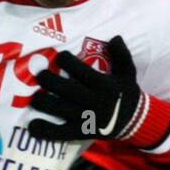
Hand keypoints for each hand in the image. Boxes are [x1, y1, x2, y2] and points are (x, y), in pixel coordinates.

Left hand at [28, 36, 169, 146]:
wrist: (137, 121)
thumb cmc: (127, 94)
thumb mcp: (129, 72)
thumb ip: (121, 54)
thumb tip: (114, 37)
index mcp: (104, 85)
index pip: (82, 71)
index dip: (67, 62)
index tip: (59, 57)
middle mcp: (94, 101)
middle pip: (67, 90)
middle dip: (49, 81)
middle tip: (39, 75)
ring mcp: (87, 118)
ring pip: (61, 110)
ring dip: (44, 103)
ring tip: (34, 98)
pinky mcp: (82, 132)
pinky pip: (62, 132)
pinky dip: (46, 130)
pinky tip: (32, 127)